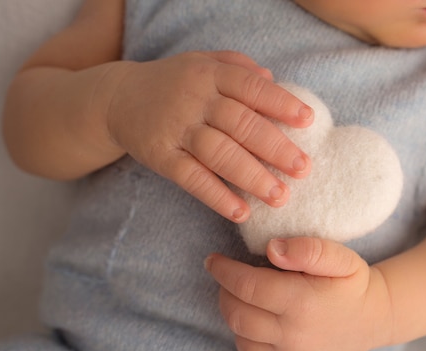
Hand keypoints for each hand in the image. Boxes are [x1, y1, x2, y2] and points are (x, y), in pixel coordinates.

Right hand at [105, 51, 312, 221]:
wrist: (117, 98)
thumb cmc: (174, 83)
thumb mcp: (203, 63)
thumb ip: (237, 67)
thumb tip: (272, 80)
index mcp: (210, 74)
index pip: (251, 88)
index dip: (281, 103)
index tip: (308, 121)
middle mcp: (194, 100)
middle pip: (240, 124)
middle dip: (275, 148)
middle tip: (303, 169)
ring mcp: (176, 129)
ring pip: (219, 153)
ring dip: (252, 177)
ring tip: (280, 196)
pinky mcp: (161, 157)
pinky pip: (192, 178)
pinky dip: (217, 196)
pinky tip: (241, 211)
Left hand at [205, 237, 393, 350]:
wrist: (374, 319)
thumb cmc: (353, 283)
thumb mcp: (340, 256)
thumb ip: (307, 249)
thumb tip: (272, 249)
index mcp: (302, 303)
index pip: (246, 285)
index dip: (223, 270)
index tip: (213, 260)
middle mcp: (294, 335)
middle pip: (238, 314)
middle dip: (224, 292)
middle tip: (226, 278)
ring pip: (242, 339)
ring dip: (234, 315)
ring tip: (241, 297)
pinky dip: (248, 339)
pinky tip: (257, 321)